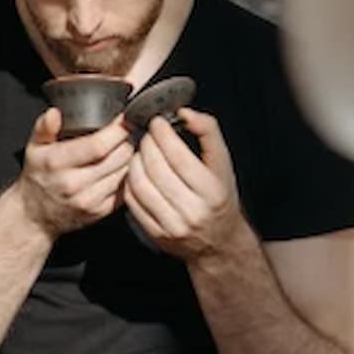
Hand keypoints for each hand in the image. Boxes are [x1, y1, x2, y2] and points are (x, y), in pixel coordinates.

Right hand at [16, 107, 133, 237]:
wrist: (34, 213)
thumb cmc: (37, 175)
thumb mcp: (34, 147)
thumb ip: (44, 127)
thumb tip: (54, 114)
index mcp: (57, 163)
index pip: (98, 145)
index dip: (117, 130)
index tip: (123, 120)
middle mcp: (73, 184)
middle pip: (117, 157)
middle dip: (126, 141)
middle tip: (124, 133)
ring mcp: (88, 201)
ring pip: (125, 172)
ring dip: (129, 158)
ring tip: (121, 149)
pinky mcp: (100, 211)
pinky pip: (124, 188)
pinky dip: (126, 175)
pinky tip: (118, 168)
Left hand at [124, 108, 247, 260]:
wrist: (219, 241)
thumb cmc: (220, 197)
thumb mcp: (223, 162)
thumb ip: (208, 132)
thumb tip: (184, 113)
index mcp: (211, 191)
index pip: (178, 157)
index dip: (162, 134)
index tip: (157, 122)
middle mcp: (192, 211)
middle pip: (156, 169)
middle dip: (147, 144)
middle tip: (148, 134)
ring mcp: (172, 225)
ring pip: (140, 184)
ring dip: (134, 161)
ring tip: (141, 151)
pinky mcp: (156, 234)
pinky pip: (133, 202)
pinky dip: (130, 182)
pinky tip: (137, 172)